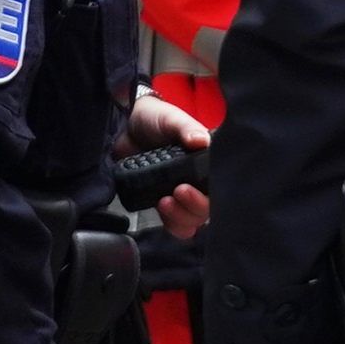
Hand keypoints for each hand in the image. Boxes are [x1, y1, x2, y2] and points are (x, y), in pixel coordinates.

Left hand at [119, 89, 208, 242]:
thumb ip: (186, 128)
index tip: (188, 187)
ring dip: (182, 217)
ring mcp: (181, 195)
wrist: (124, 127)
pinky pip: (176, 225)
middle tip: (177, 192)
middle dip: (193, 207)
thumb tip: (201, 140)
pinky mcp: (163, 203)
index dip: (210, 195)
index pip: (220, 187)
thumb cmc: (154, 119)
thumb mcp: (171, 119)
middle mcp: (198, 182)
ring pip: (193, 221)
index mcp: (207, 163)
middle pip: (208, 209)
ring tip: (164, 202)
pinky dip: (172, 224)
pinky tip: (161, 210)